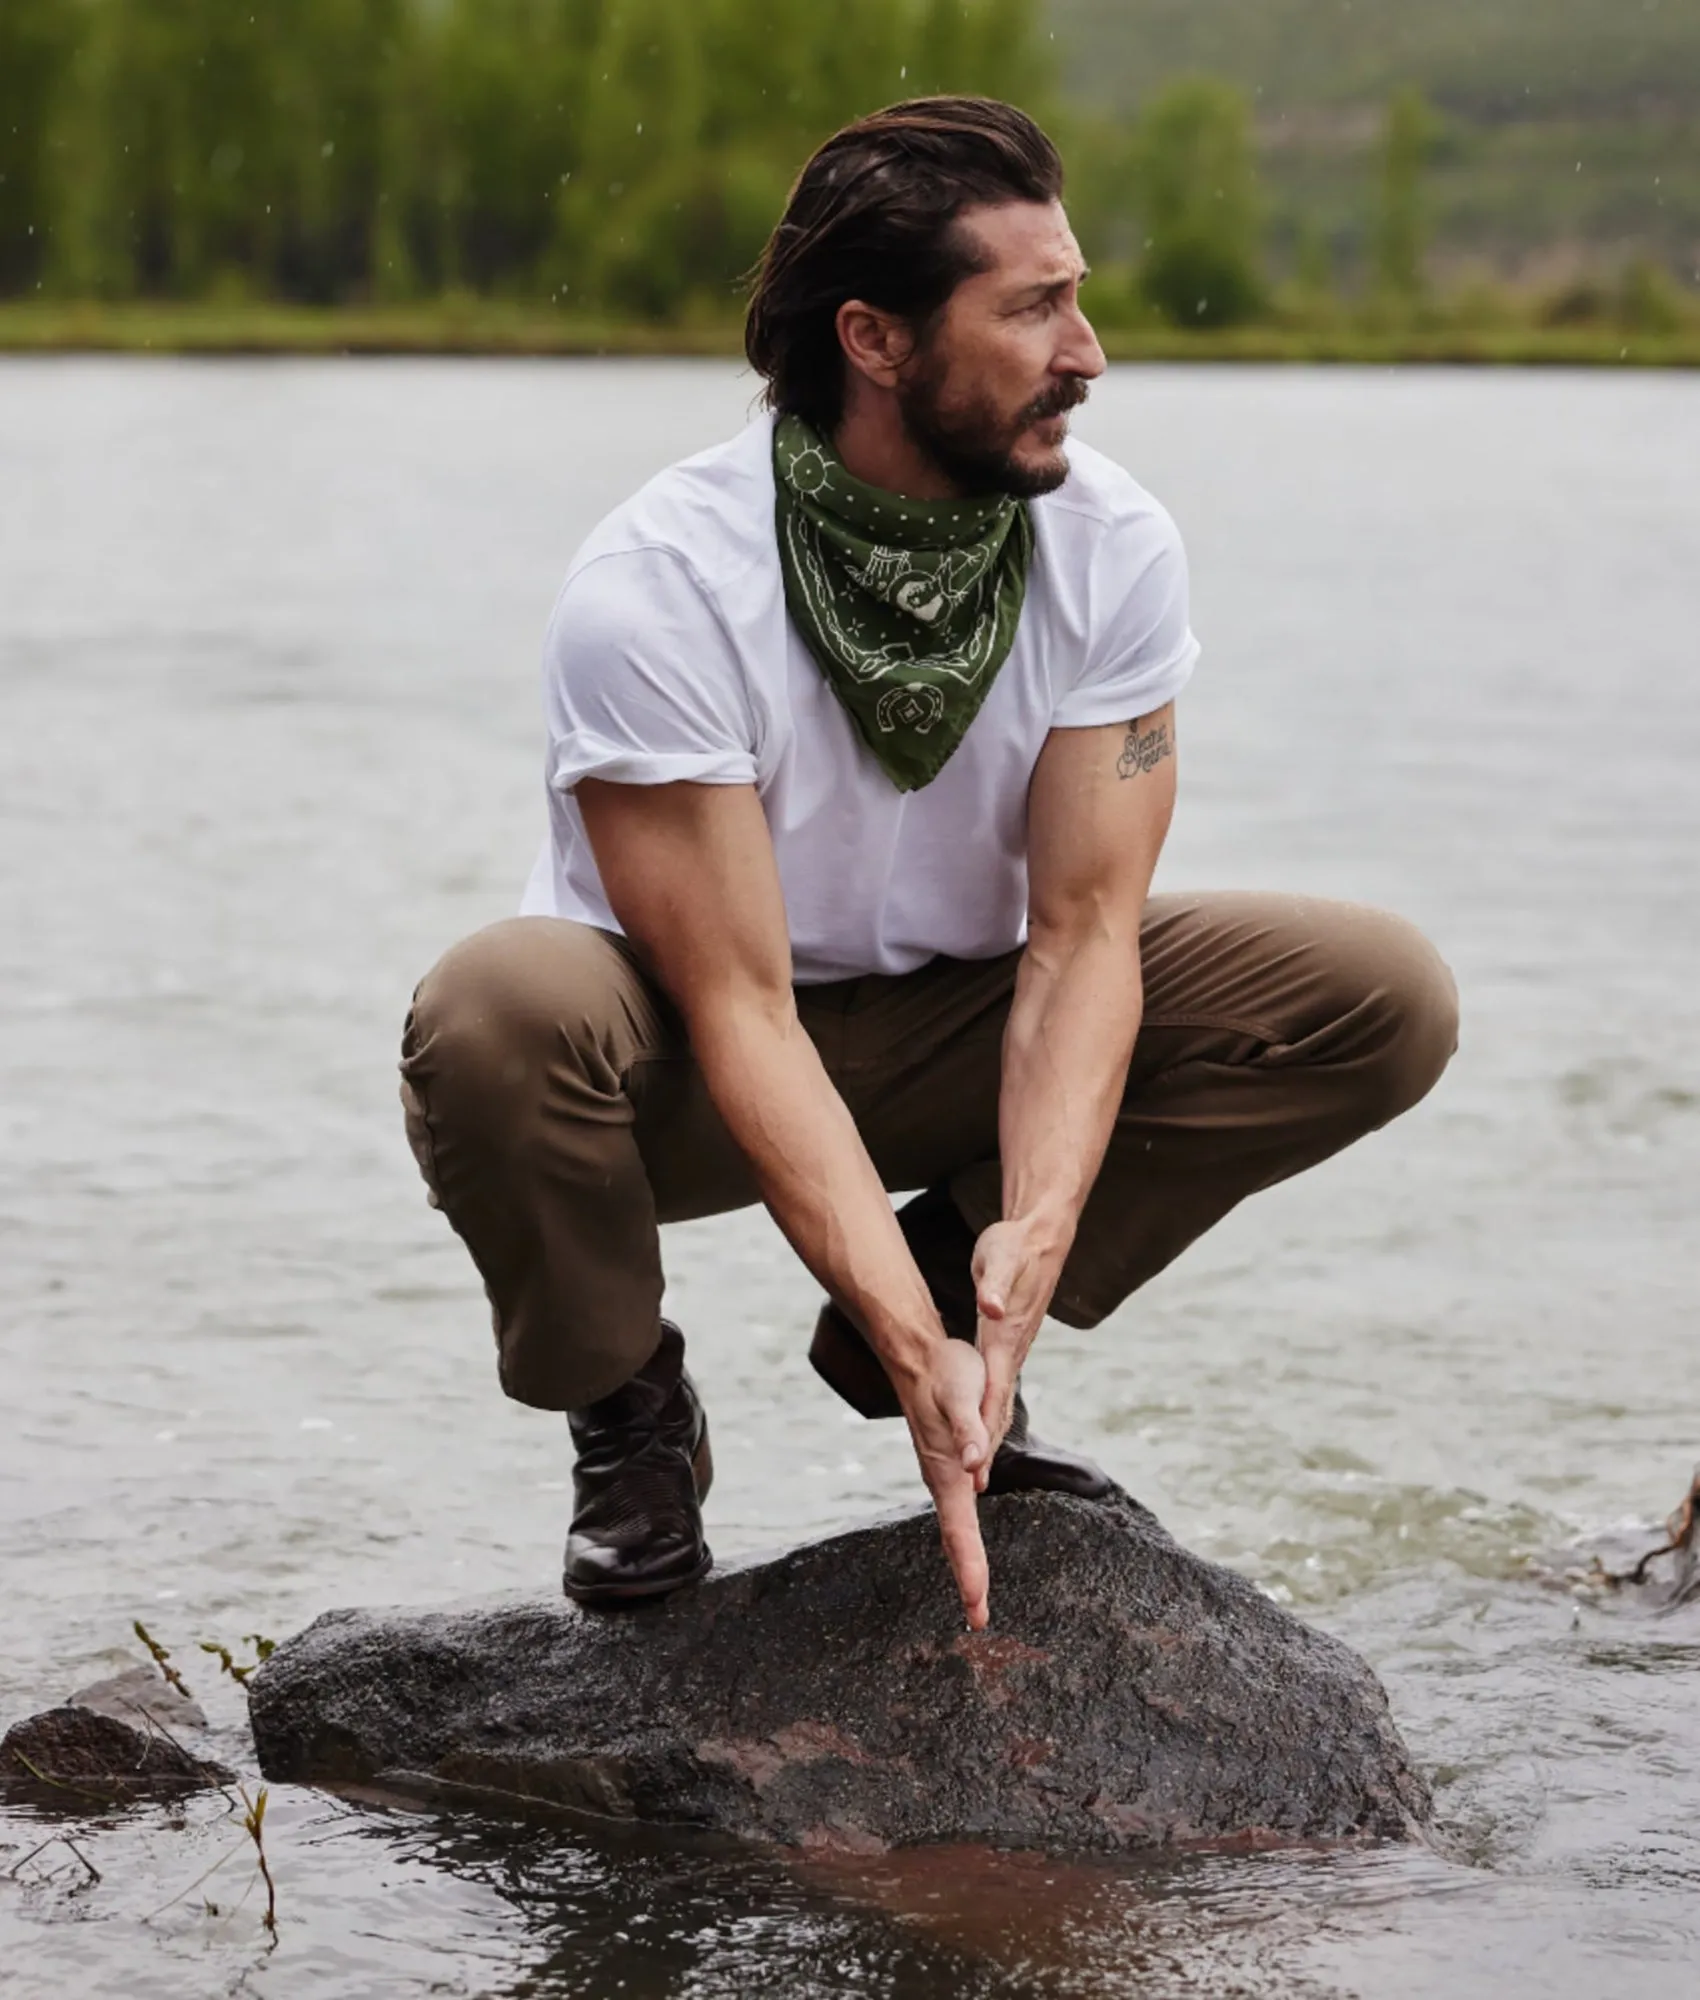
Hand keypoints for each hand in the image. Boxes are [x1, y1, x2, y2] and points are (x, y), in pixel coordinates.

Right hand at [897, 1337, 993, 1629]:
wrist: (920, 1355)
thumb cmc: (945, 1373)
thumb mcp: (962, 1395)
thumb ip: (969, 1429)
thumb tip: (975, 1464)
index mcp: (947, 1472)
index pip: (960, 1532)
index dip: (970, 1571)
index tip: (978, 1607)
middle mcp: (943, 1479)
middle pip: (955, 1540)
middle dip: (968, 1580)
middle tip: (978, 1618)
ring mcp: (943, 1474)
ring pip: (954, 1528)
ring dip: (965, 1562)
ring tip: (975, 1594)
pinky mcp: (948, 1464)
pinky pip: (957, 1512)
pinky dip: (963, 1538)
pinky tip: (968, 1544)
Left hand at [972, 1215, 1069, 1456]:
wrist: (1039, 1238)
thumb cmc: (1014, 1247)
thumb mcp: (1000, 1260)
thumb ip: (995, 1286)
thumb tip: (991, 1306)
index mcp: (1006, 1336)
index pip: (993, 1392)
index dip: (984, 1428)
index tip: (975, 1464)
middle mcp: (1012, 1349)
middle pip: (998, 1406)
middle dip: (987, 1447)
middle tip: (974, 1488)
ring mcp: (1014, 1348)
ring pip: (1000, 1400)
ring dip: (990, 1436)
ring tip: (978, 1474)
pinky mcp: (1010, 1343)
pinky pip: (999, 1387)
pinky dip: (991, 1413)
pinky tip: (984, 1427)